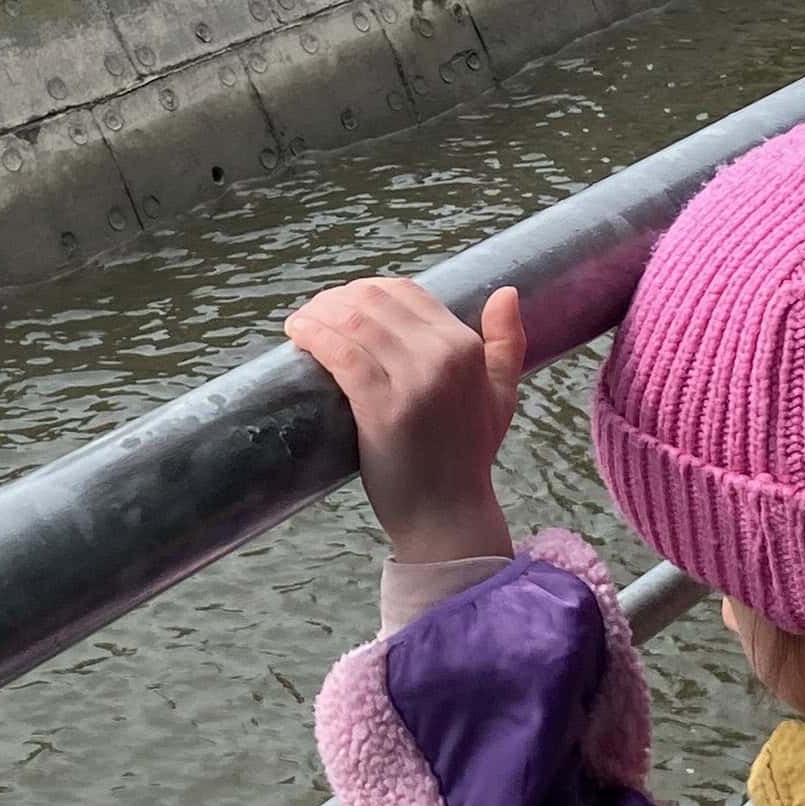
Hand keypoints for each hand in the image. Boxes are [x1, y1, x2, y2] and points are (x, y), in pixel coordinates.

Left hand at [284, 276, 525, 562]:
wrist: (448, 516)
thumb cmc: (467, 456)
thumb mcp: (501, 394)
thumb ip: (506, 342)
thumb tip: (506, 292)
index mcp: (466, 346)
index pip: (407, 292)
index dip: (367, 290)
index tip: (342, 303)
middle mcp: (443, 355)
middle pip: (374, 301)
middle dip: (336, 299)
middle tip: (315, 314)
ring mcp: (412, 380)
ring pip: (354, 323)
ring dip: (318, 314)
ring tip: (300, 324)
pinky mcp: (381, 407)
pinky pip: (342, 355)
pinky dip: (314, 337)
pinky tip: (298, 335)